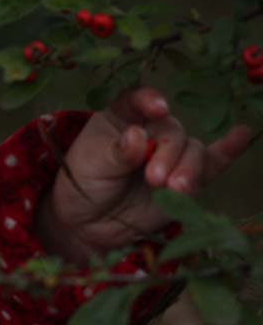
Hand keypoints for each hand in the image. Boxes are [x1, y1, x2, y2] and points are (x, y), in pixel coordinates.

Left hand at [36, 86, 251, 264]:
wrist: (89, 224)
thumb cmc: (83, 185)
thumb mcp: (90, 166)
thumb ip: (116, 153)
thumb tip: (138, 136)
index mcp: (121, 118)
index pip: (137, 100)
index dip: (149, 100)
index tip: (158, 108)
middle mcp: (150, 130)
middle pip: (171, 131)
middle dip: (167, 154)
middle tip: (154, 178)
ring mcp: (170, 154)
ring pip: (193, 151)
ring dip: (188, 168)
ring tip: (175, 188)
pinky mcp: (185, 180)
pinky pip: (212, 163)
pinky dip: (228, 151)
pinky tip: (241, 135)